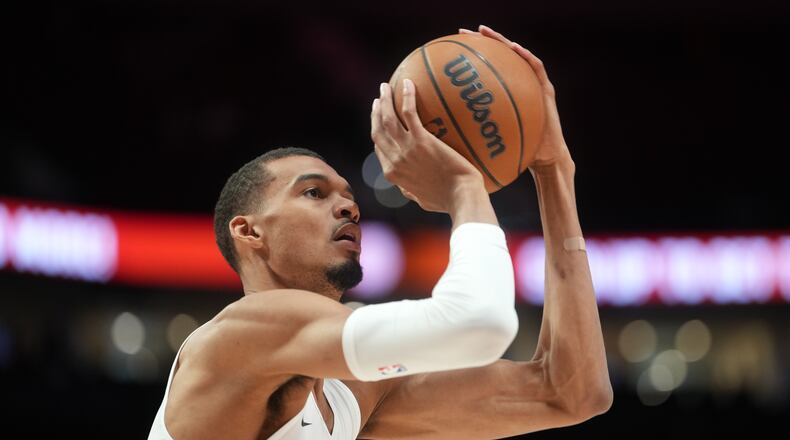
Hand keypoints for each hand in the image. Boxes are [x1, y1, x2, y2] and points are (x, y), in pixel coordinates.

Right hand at [371, 79, 485, 212]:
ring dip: (385, 100)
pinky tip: (408, 83)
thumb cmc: (448, 201)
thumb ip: (411, 192)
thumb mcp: (422, 199)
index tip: (379, 120)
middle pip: (378, 130)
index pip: (379, 148)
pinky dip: (406, 96)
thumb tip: (410, 190)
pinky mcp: (421, 141)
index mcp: (393, 173)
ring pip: (387, 119)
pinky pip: (409, 113)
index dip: (377, 131)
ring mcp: (406, 149)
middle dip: (375, 112)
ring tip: (386, 87)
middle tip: (379, 99)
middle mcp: (394, 160)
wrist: (461, 197)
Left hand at [459, 25, 573, 173]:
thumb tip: (442, 134)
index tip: (449, 51)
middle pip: (497, 58)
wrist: (544, 159)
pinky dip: (526, 56)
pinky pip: (537, 69)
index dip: (467, 59)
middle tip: (462, 32)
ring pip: (516, 56)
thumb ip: (471, 131)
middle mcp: (516, 86)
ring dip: (502, 42)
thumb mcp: (488, 140)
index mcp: (502, 95)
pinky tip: (515, 48)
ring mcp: (532, 86)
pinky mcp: (546, 90)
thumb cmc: (516, 152)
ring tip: (486, 31)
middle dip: (480, 43)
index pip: (483, 71)